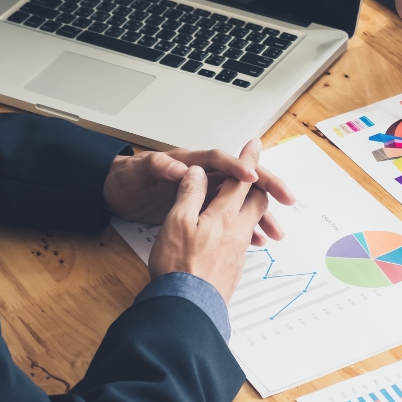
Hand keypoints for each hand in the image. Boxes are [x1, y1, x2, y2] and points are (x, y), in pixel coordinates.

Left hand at [103, 139, 294, 226]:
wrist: (115, 194)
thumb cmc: (126, 179)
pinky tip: (257, 240)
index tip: (251, 175)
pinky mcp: (203, 210)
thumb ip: (156, 167)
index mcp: (189, 161)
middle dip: (266, 187)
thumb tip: (177, 167)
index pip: (219, 161)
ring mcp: (204, 193)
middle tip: (286, 197)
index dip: (236, 166)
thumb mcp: (137, 172)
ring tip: (275, 230)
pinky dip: (247, 228)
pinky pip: (233, 217)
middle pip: (242, 179)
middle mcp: (201, 175)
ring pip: (242, 201)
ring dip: (260, 213)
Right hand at [147, 165, 269, 301]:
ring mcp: (238, 249)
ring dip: (252, 207)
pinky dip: (244, 226)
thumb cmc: (179, 266)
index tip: (255, 144)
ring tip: (251, 202)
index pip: (240, 178)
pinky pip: (245, 238)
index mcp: (225, 214)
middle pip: (257, 199)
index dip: (247, 158)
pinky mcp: (234, 265)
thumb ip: (189, 194)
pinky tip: (234, 233)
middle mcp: (238, 230)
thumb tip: (197, 172)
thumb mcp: (177, 221)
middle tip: (256, 175)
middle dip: (258, 184)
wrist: (188, 308)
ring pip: (253, 219)